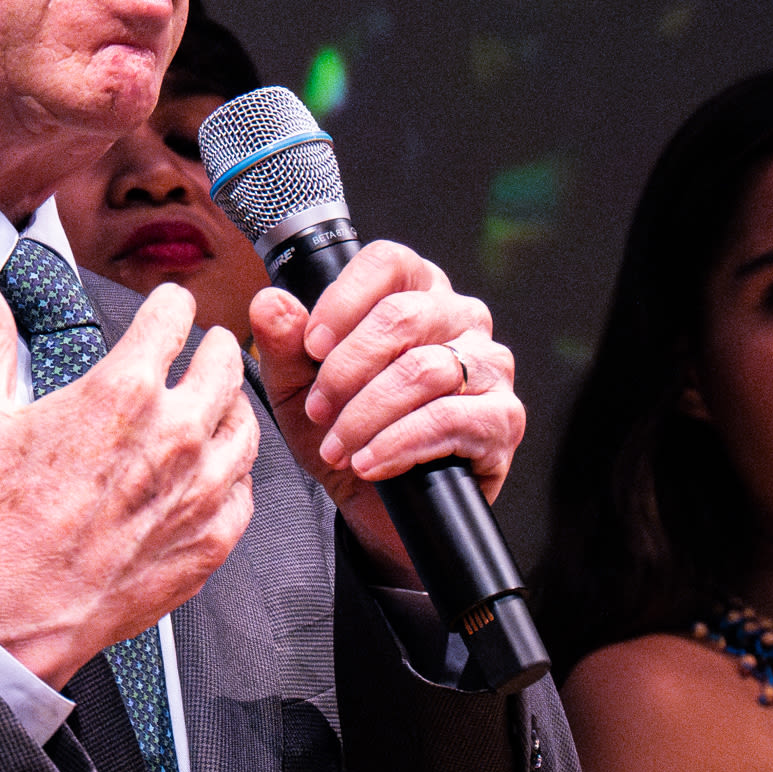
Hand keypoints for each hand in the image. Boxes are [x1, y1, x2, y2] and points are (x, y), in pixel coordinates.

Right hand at [0, 274, 257, 688]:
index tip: (167, 308)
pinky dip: (234, 473)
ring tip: (214, 405)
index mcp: (124, 392)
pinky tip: (215, 471)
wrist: (22, 607)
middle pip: (224, 361)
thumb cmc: (2, 520)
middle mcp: (176, 434)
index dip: (169, 303)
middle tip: (202, 349)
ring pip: (246, 423)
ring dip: (231, 405)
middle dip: (210, 347)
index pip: (174, 314)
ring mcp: (203, 487)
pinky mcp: (215, 536)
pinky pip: (247, 489)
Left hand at [247, 242, 524, 581]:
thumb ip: (284, 345)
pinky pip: (450, 419)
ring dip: (367, 414)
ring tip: (337, 446)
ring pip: (424, 370)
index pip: (388, 262)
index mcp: (416, 292)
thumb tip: (269, 303)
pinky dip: (398, 443)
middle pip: (403, 316)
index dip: (344, 301)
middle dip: (347, 369)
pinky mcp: (503, 418)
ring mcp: (490, 366)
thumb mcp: (298, 391)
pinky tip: (369, 462)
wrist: (378, 508)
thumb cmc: (345, 433)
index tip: (312, 346)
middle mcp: (461, 318)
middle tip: (317, 410)